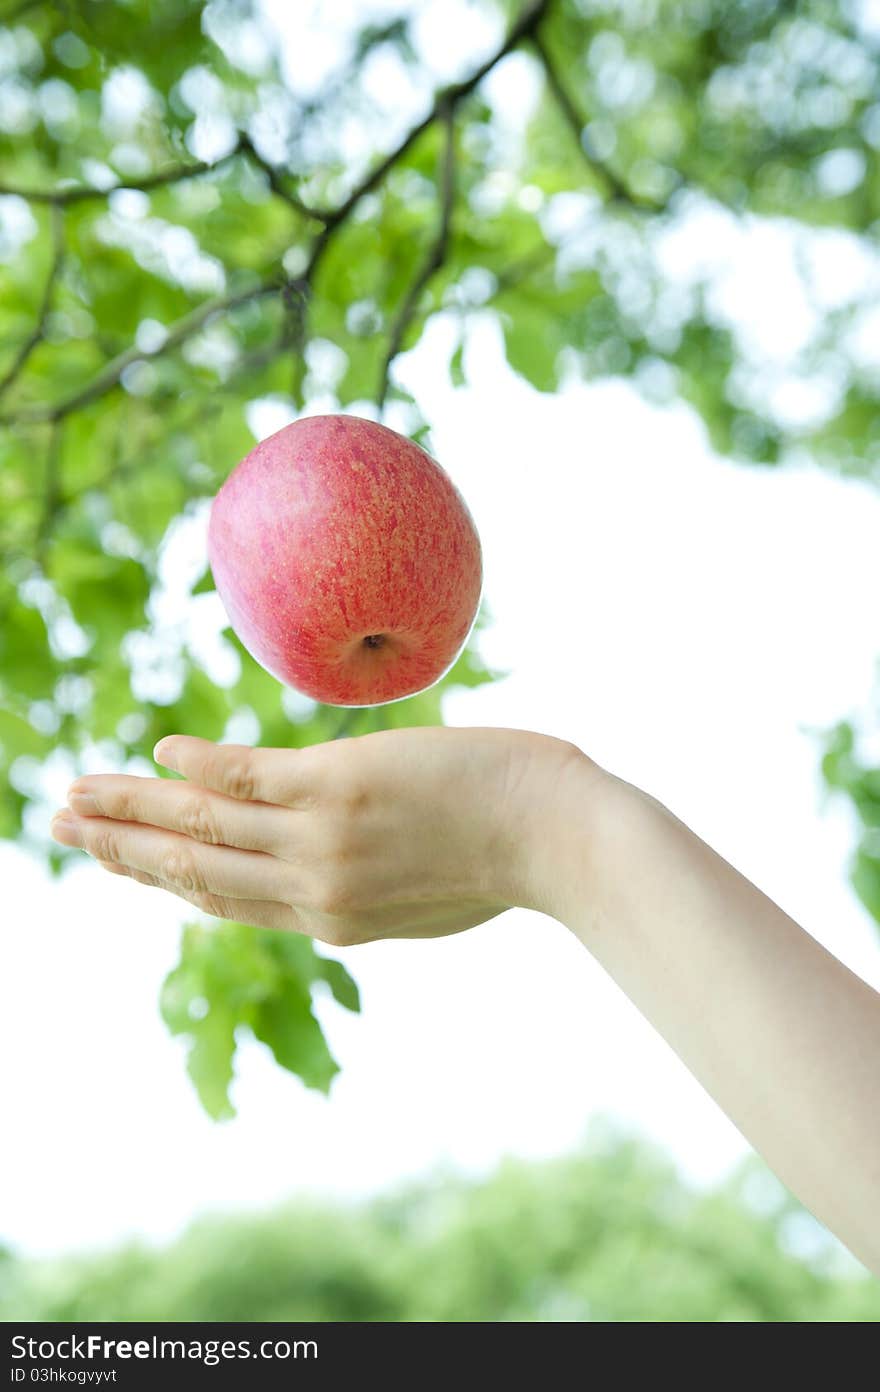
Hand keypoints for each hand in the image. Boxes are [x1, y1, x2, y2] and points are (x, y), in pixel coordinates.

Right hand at [49, 726, 584, 945]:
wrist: (568, 841)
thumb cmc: (513, 857)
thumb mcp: (429, 898)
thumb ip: (370, 892)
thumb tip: (330, 880)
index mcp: (335, 919)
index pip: (227, 898)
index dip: (163, 879)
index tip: (121, 862)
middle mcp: (315, 890)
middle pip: (195, 869)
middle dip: (121, 850)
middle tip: (60, 824)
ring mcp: (324, 841)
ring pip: (204, 826)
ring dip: (131, 810)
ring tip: (75, 794)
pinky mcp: (344, 788)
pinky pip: (249, 777)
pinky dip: (198, 768)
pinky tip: (160, 755)